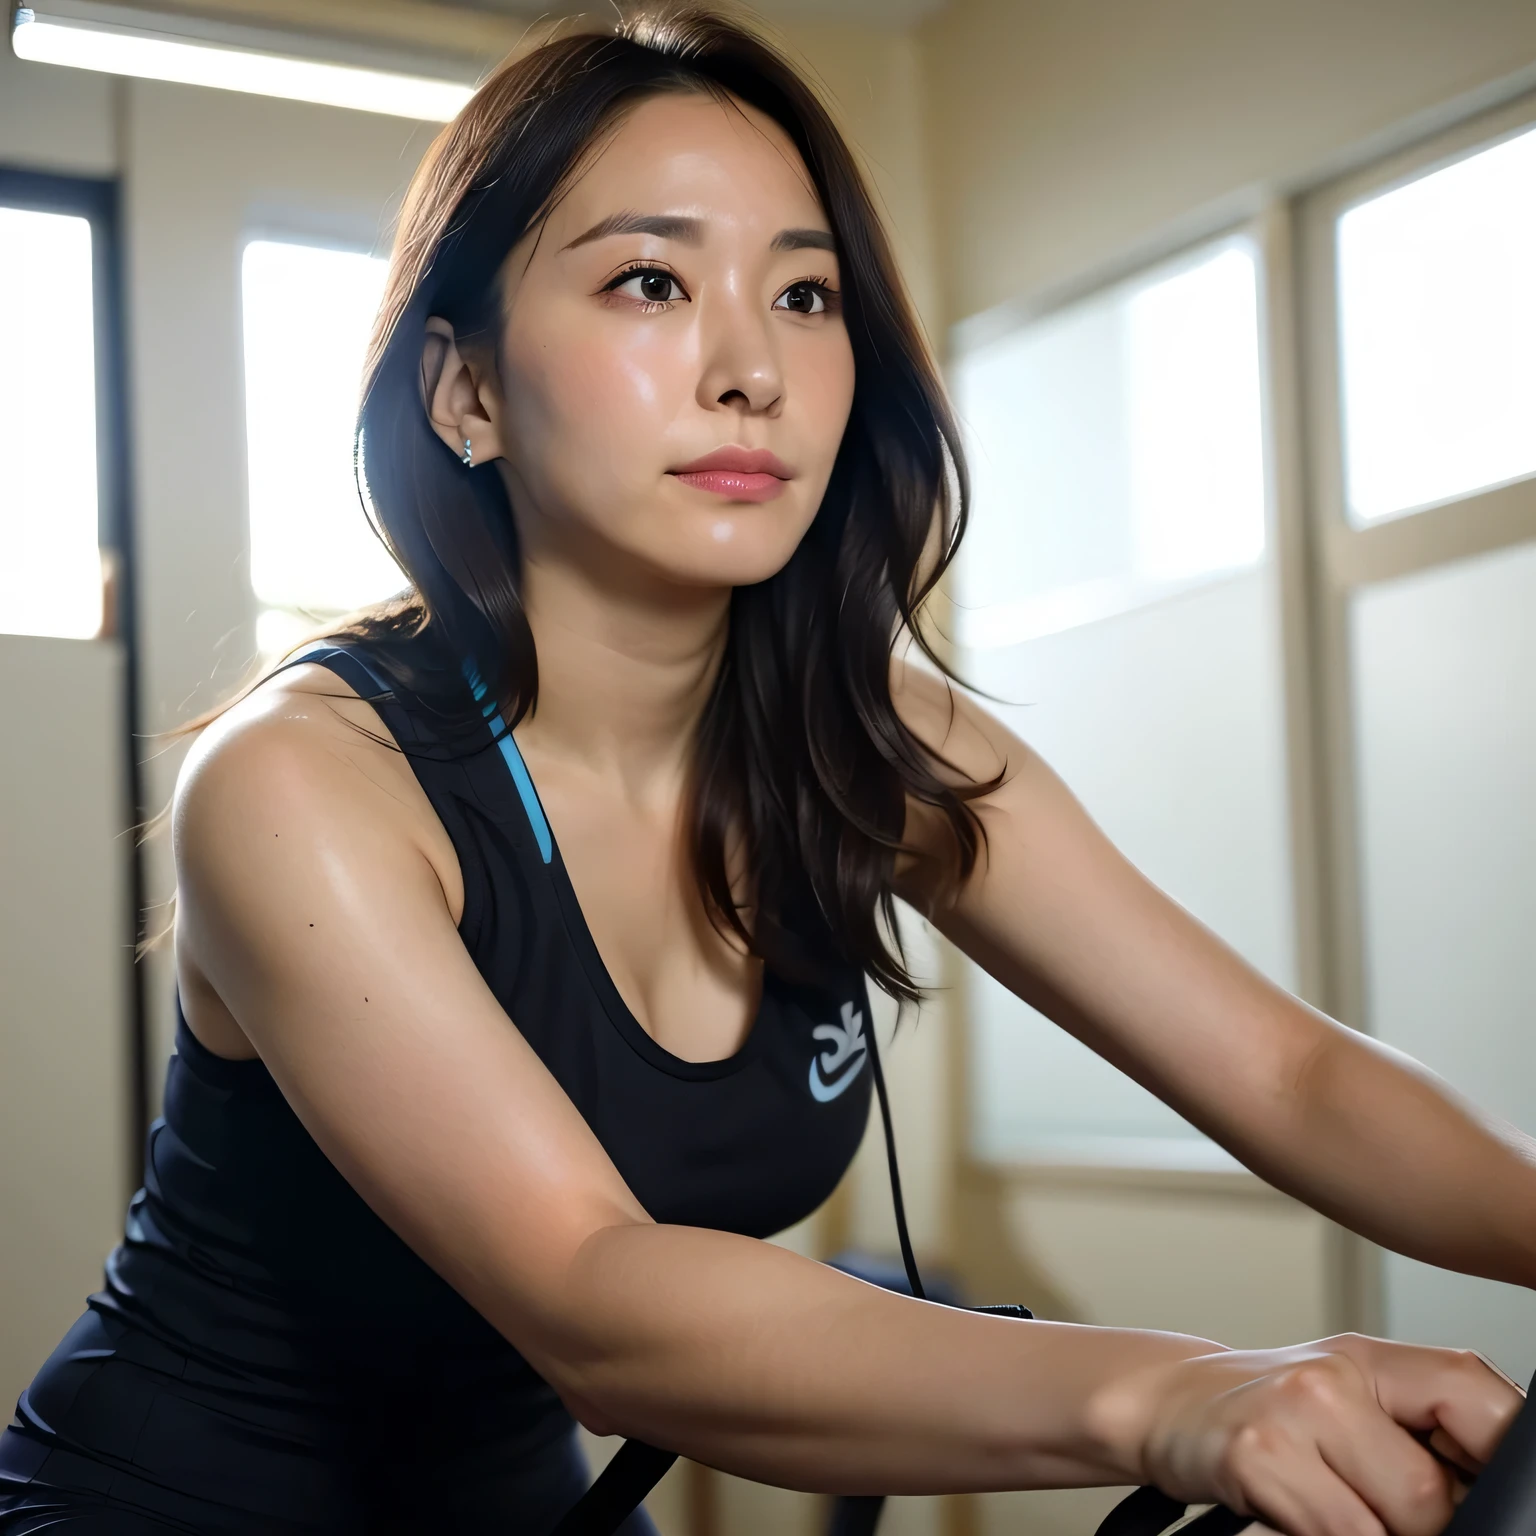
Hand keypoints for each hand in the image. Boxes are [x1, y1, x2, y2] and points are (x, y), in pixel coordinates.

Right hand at [1100, 1334, 1522, 1535]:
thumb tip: (1492, 1495)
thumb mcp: (1351, 1402)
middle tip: (1381, 1509)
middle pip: (1435, 1487)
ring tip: (1342, 1509)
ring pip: (1396, 1519)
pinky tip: (1302, 1513)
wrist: (1168, 1402)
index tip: (1483, 1495)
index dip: (1502, 1457)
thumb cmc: (1271, 1413)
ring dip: (1377, 1533)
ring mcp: (1293, 1410)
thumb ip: (1420, 1432)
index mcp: (1374, 1360)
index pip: (1477, 1393)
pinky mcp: (1257, 1455)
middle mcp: (1334, 1373)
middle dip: (1424, 1524)